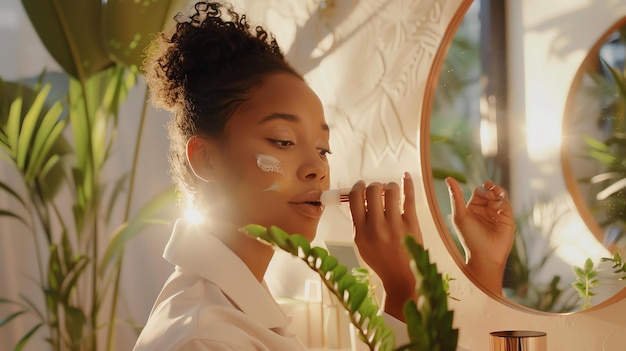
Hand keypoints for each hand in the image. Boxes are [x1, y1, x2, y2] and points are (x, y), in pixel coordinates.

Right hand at [349, 172, 420, 320]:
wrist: (401, 277)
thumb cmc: (380, 259)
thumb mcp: (361, 244)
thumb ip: (358, 222)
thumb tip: (358, 196)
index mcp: (361, 231)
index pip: (355, 198)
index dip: (358, 187)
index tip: (361, 186)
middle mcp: (376, 227)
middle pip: (372, 190)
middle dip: (374, 186)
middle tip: (377, 191)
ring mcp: (395, 225)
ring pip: (390, 190)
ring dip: (389, 186)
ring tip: (390, 191)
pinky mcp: (412, 225)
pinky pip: (409, 197)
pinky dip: (408, 183)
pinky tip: (405, 176)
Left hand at [445, 177, 514, 293]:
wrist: (485, 256)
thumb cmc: (469, 238)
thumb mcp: (460, 216)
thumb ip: (456, 197)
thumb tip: (449, 178)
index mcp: (473, 208)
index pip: (479, 190)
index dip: (482, 190)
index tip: (483, 194)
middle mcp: (485, 209)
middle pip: (491, 191)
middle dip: (491, 190)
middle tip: (490, 194)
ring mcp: (497, 214)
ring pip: (501, 196)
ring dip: (499, 194)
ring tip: (495, 199)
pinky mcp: (507, 219)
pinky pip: (507, 205)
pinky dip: (503, 204)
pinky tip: (499, 209)